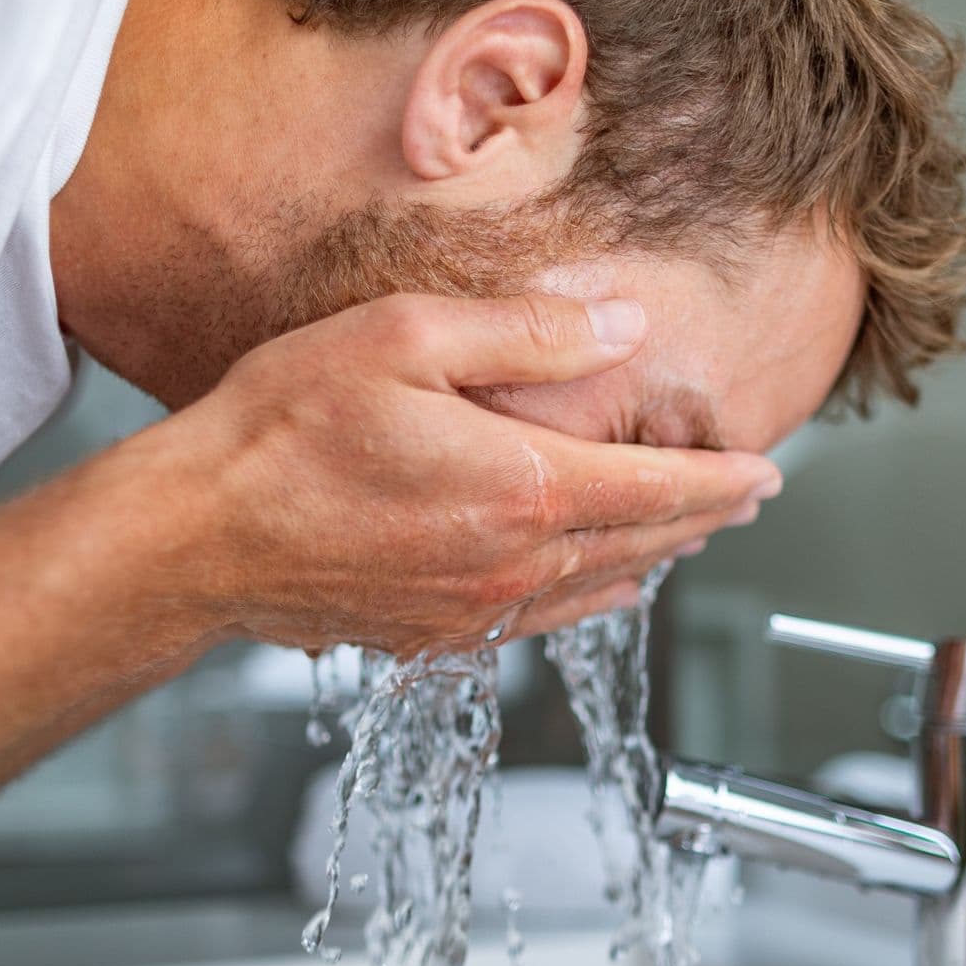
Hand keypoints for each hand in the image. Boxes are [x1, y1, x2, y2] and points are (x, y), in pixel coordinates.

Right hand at [167, 293, 779, 653]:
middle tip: (744, 500)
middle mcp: (512, 566)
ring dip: (650, 561)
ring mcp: (472, 613)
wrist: (197, 535)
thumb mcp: (407, 339)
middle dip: (702, 520)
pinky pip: (538, 621)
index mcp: (523, 491)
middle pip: (641, 547)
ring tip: (684, 538)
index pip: (660, 491)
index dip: (722, 480)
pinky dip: (587, 598)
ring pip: (596, 591)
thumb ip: (530, 334)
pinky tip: (597, 590)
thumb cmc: (284, 429)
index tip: (767, 472)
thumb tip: (624, 327)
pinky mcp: (430, 639)